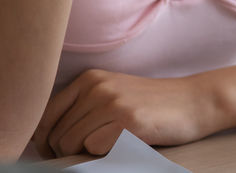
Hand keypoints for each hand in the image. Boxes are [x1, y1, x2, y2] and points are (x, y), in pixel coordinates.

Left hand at [32, 69, 221, 157]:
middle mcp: (96, 87)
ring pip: (70, 142)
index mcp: (89, 79)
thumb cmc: (150, 105)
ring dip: (81, 155)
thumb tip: (44, 137)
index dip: (42, 140)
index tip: (52, 153)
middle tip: (79, 158)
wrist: (193, 101)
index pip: (45, 114)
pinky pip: (93, 148)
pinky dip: (101, 155)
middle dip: (61, 153)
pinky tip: (119, 148)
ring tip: (103, 150)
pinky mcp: (128, 121)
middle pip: (56, 133)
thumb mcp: (112, 94)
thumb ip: (82, 107)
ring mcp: (112, 102)